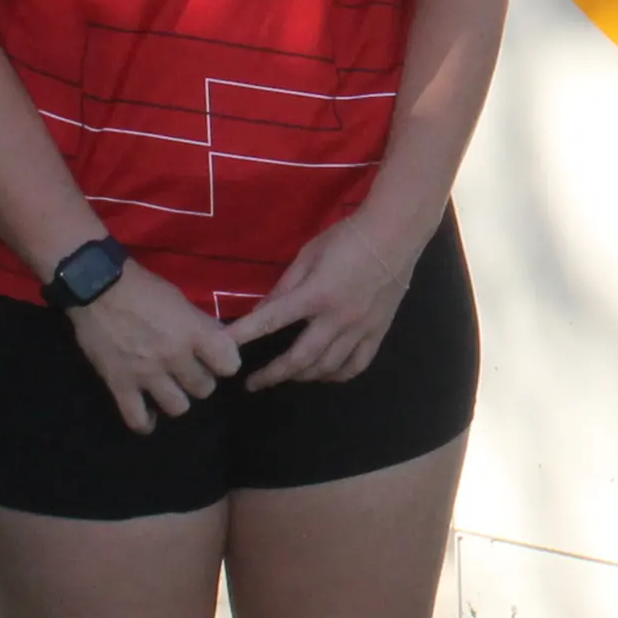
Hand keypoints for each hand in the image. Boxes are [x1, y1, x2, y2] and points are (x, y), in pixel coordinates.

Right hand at [64, 261, 242, 433]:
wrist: (98, 287)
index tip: (218, 360)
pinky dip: (145, 422)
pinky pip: (137, 419)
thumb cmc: (143, 288)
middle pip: (204, 389)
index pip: (229, 363)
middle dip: (200, 381)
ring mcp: (146, 373)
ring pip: (178, 408)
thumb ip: (200, 325)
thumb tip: (218, 343)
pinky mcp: (119, 384)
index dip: (226, 363)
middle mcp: (174, 356)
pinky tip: (148, 414)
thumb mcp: (181, 301)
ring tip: (169, 390)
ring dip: (176, 400)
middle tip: (189, 372)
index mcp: (193, 332)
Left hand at [234, 216, 424, 390]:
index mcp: (316, 294)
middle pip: (300, 359)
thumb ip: (285, 286)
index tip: (222, 349)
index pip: (272, 320)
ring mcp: (360, 329)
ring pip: (327, 368)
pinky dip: (336, 375)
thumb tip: (262, 311)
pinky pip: (356, 365)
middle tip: (253, 383)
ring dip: (301, 377)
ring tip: (286, 376)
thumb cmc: (347, 237)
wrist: (395, 234)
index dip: (244, 335)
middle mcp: (337, 318)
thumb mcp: (309, 254)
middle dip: (272, 375)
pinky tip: (324, 373)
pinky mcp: (377, 332)